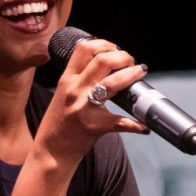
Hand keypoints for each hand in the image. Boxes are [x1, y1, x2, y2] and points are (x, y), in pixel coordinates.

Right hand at [35, 38, 149, 161]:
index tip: (115, 49)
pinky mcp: (95, 126)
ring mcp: (85, 107)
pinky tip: (144, 125)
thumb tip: (104, 66)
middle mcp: (75, 89)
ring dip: (132, 74)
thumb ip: (79, 80)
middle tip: (131, 62)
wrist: (51, 151)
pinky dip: (136, 124)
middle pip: (103, 60)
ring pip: (114, 82)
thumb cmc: (59, 122)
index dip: (104, 44)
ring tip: (140, 73)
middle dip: (123, 56)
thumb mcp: (63, 94)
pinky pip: (121, 122)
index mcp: (67, 80)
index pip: (84, 49)